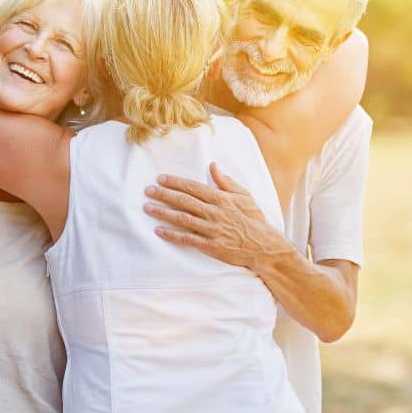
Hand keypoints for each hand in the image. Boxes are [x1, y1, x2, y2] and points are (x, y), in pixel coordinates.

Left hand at [143, 162, 294, 270]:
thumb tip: (213, 165)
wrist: (263, 246)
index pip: (193, 188)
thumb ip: (226, 181)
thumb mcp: (244, 195)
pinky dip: (172, 235)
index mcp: (222, 198)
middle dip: (164, 195)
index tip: (161, 179)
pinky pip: (187, 240)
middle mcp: (214, 213)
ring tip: (148, 208)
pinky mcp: (210, 246)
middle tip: (148, 191)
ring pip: (182, 219)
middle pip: (184, 201)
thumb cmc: (254, 219)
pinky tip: (159, 230)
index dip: (175, 183)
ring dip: (163, 213)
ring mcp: (212, 230)